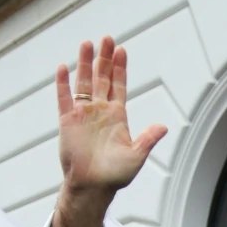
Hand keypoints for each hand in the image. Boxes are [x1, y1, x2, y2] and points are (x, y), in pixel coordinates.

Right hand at [50, 37, 168, 226]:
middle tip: (106, 38)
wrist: (92, 187)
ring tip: (86, 44)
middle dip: (104, 58)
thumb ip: (148, 139)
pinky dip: (63, 83)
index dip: (120, 68)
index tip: (121, 50)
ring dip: (84, 64)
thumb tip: (163, 127)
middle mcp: (99, 111)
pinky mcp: (67, 122)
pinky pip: (64, 98)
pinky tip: (63, 68)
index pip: (119, 86)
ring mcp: (83, 114)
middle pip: (102, 78)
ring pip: (83, 83)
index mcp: (117, 116)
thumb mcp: (136, 156)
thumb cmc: (114, 176)